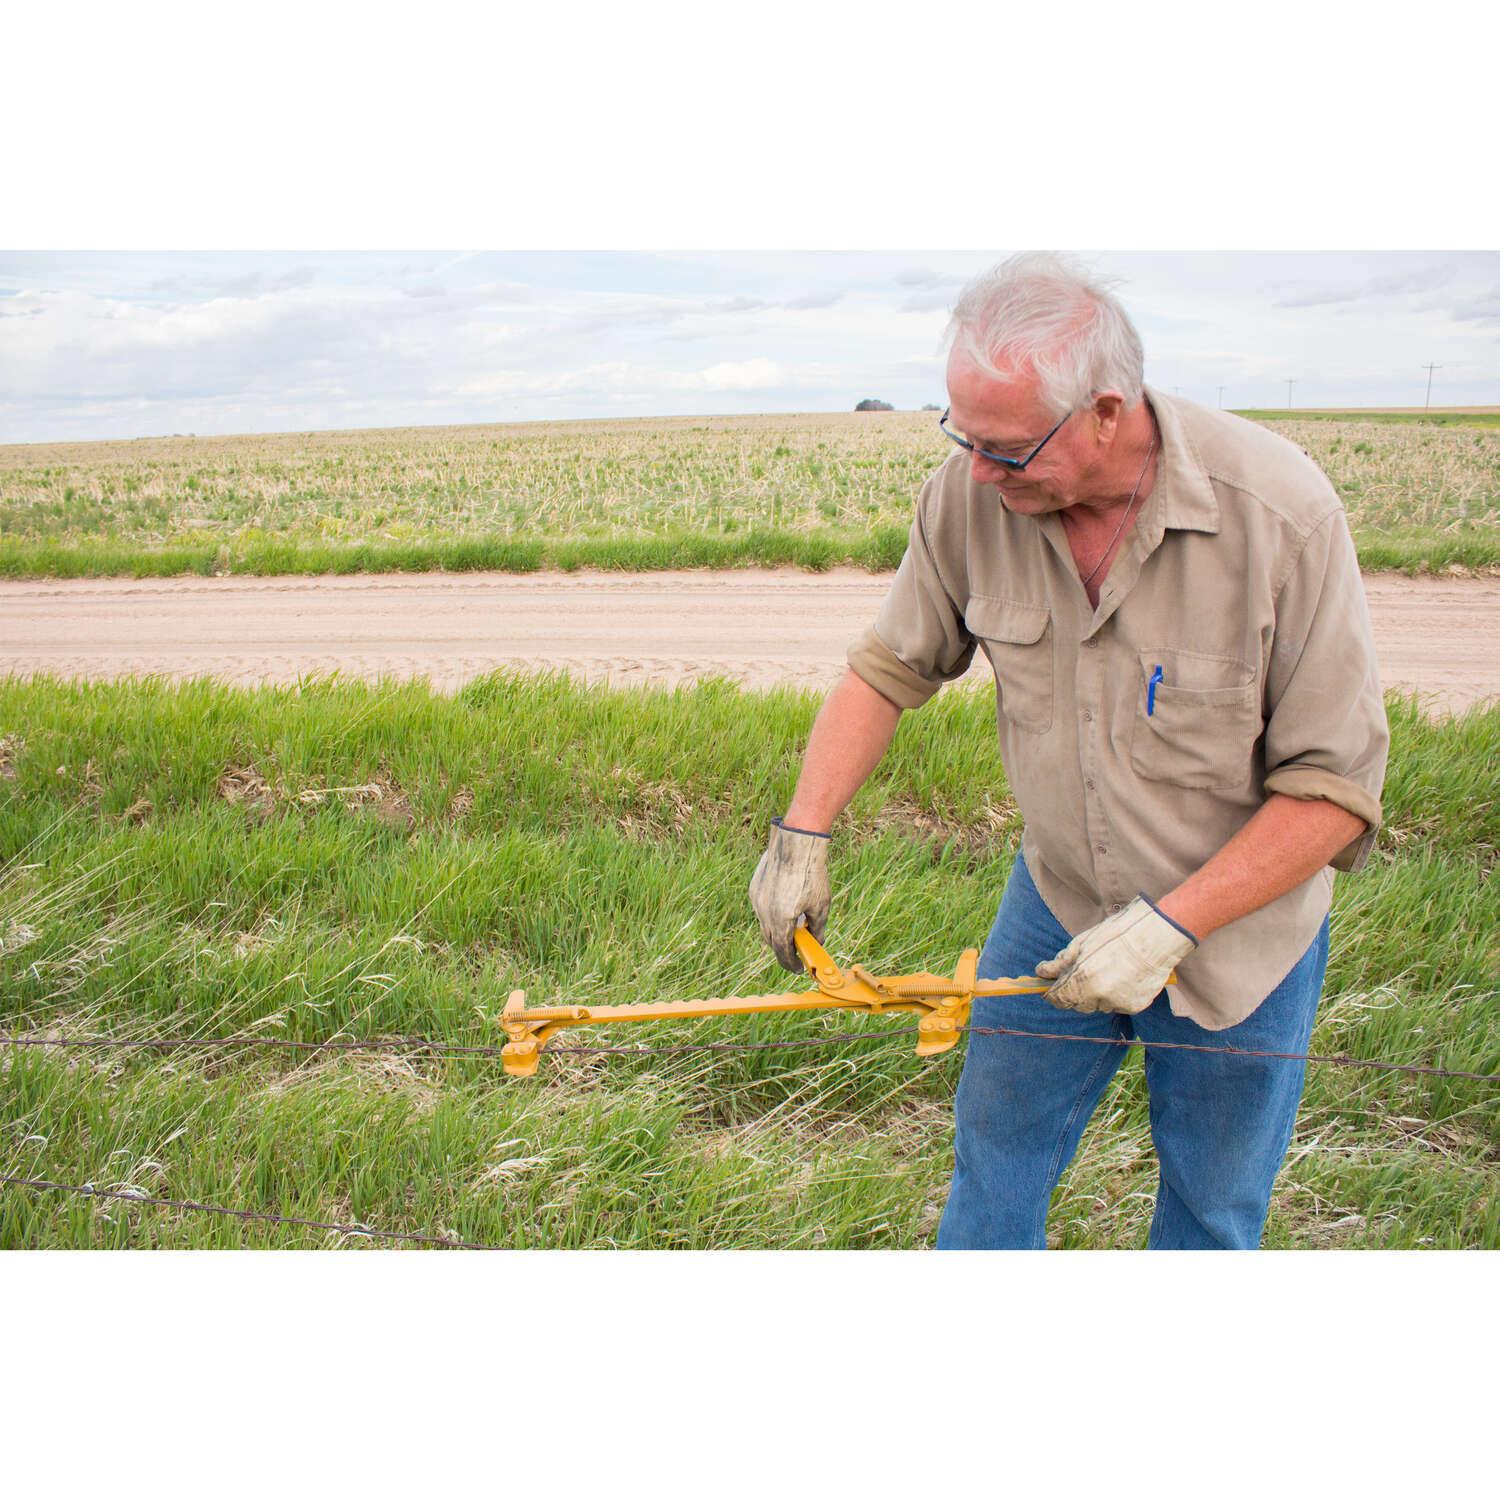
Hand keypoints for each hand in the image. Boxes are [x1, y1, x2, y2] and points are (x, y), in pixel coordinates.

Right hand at [749, 818, 830, 971]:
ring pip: (764, 924)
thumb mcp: (821, 905)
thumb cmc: (812, 873)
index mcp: (780, 920)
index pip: (782, 952)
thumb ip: (818, 929)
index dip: (790, 963)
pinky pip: (762, 908)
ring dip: (777, 930)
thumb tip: (817, 942)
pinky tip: (786, 906)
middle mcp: (764, 912)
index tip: (798, 968)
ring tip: (793, 926)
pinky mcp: (755, 887)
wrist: (797, 843)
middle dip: (783, 949)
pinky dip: (772, 914)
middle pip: (770, 940)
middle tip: (797, 949)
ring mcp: (757, 899)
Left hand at [1036, 896, 1196, 1015]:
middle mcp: (1099, 995)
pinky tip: (1125, 977)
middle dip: (1077, 992)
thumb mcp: (1083, 943)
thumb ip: (1061, 962)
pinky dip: (1117, 995)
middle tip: (1086, 973)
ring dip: (1099, 994)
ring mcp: (1117, 1002)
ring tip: (1111, 970)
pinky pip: (1118, 1005)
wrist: (1155, 936)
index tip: (1052, 990)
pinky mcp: (1134, 1007)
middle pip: (1079, 1004)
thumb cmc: (1117, 934)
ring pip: (1099, 1005)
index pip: (1059, 998)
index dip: (1053, 994)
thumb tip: (1042, 972)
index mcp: (1082, 977)